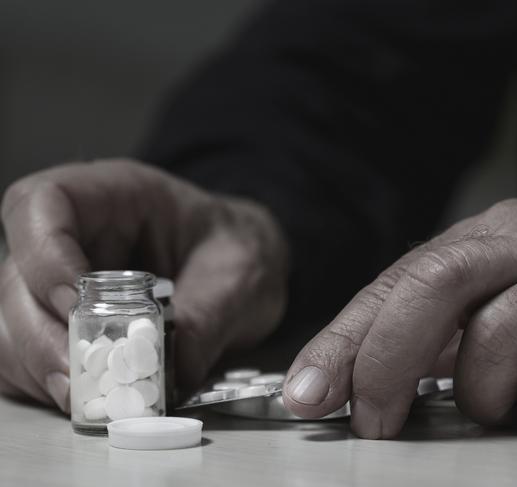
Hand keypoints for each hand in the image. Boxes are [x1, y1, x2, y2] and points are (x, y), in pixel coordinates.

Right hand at [0, 159, 288, 411]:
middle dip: (40, 333)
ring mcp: (64, 277)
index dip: (43, 255)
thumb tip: (168, 375)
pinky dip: (43, 380)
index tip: (76, 306)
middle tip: (81, 377)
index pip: (42, 204)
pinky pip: (27, 352)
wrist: (247, 265)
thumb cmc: (241, 251)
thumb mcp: (241, 276)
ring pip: (10, 320)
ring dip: (37, 364)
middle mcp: (78, 232)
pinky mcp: (66, 319)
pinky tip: (82, 396)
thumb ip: (208, 317)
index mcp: (117, 195)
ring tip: (85, 396)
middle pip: (15, 275)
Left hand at [283, 199, 516, 437]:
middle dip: (387, 361)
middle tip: (373, 421)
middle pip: (435, 286)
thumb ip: (440, 323)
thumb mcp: (501, 294)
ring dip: (482, 391)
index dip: (346, 339)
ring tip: (502, 403)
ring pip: (496, 334)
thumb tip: (355, 373)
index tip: (309, 391)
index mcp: (489, 236)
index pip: (398, 281)